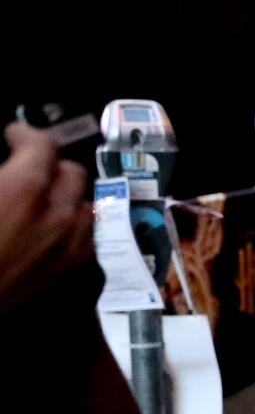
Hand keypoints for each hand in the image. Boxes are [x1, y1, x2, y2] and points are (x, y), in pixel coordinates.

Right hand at [0, 123, 93, 313]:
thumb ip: (1, 180)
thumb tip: (7, 170)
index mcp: (24, 191)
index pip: (42, 146)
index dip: (26, 135)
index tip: (14, 135)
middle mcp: (60, 216)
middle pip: (73, 174)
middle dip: (51, 166)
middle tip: (27, 167)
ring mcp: (73, 250)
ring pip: (86, 208)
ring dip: (67, 199)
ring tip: (42, 201)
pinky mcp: (74, 278)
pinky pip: (87, 241)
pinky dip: (73, 230)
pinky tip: (50, 233)